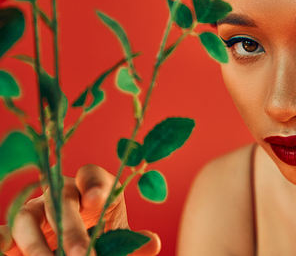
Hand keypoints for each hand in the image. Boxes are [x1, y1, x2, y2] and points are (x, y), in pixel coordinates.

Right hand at [0, 164, 160, 255]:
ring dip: (37, 243)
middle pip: (61, 200)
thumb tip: (153, 242)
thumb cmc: (99, 234)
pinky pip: (4, 231)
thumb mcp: (116, 236)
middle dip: (70, 227)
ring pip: (28, 217)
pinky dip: (3, 240)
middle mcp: (61, 193)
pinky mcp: (16, 230)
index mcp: (91, 187)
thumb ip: (132, 241)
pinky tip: (4, 250)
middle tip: (82, 253)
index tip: (96, 200)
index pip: (91, 174)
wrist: (76, 243)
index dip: (93, 184)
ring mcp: (35, 210)